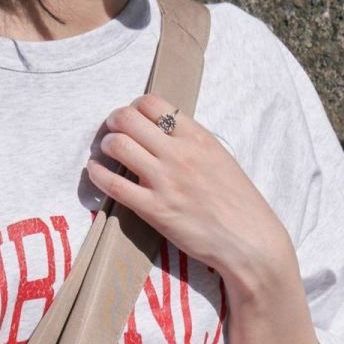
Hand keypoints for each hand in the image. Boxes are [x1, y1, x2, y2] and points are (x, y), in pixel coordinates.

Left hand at [85, 93, 290, 291]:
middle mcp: (178, 153)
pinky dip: (97, 174)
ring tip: (105, 153)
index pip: (152, 103)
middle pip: (128, 118)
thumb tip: (164, 136)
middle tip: (111, 133)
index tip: (130, 119)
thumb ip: (191, 144)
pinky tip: (95, 172)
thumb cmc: (237, 202)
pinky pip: (114, 185)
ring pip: (118, 145)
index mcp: (197, 136)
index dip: (133, 107)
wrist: (248, 240)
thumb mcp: (219, 158)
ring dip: (105, 145)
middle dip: (113, 122)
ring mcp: (164, 181)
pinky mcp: (154, 210)